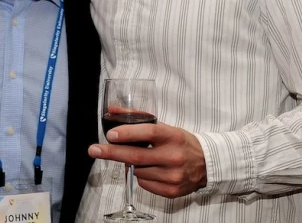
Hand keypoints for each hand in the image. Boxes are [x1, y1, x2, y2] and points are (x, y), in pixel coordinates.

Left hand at [89, 122, 206, 198]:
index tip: (110, 135)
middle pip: (136, 156)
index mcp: (172, 136)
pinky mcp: (172, 191)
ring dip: (131, 164)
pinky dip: (141, 176)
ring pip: (138, 171)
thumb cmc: (181, 142)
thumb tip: (111, 111)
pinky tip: (150, 170)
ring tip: (141, 158)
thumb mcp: (164, 126)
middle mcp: (173, 157)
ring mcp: (173, 176)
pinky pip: (144, 184)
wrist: (207, 164)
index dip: (127, 134)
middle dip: (111, 153)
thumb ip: (137, 118)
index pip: (148, 133)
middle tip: (93, 150)